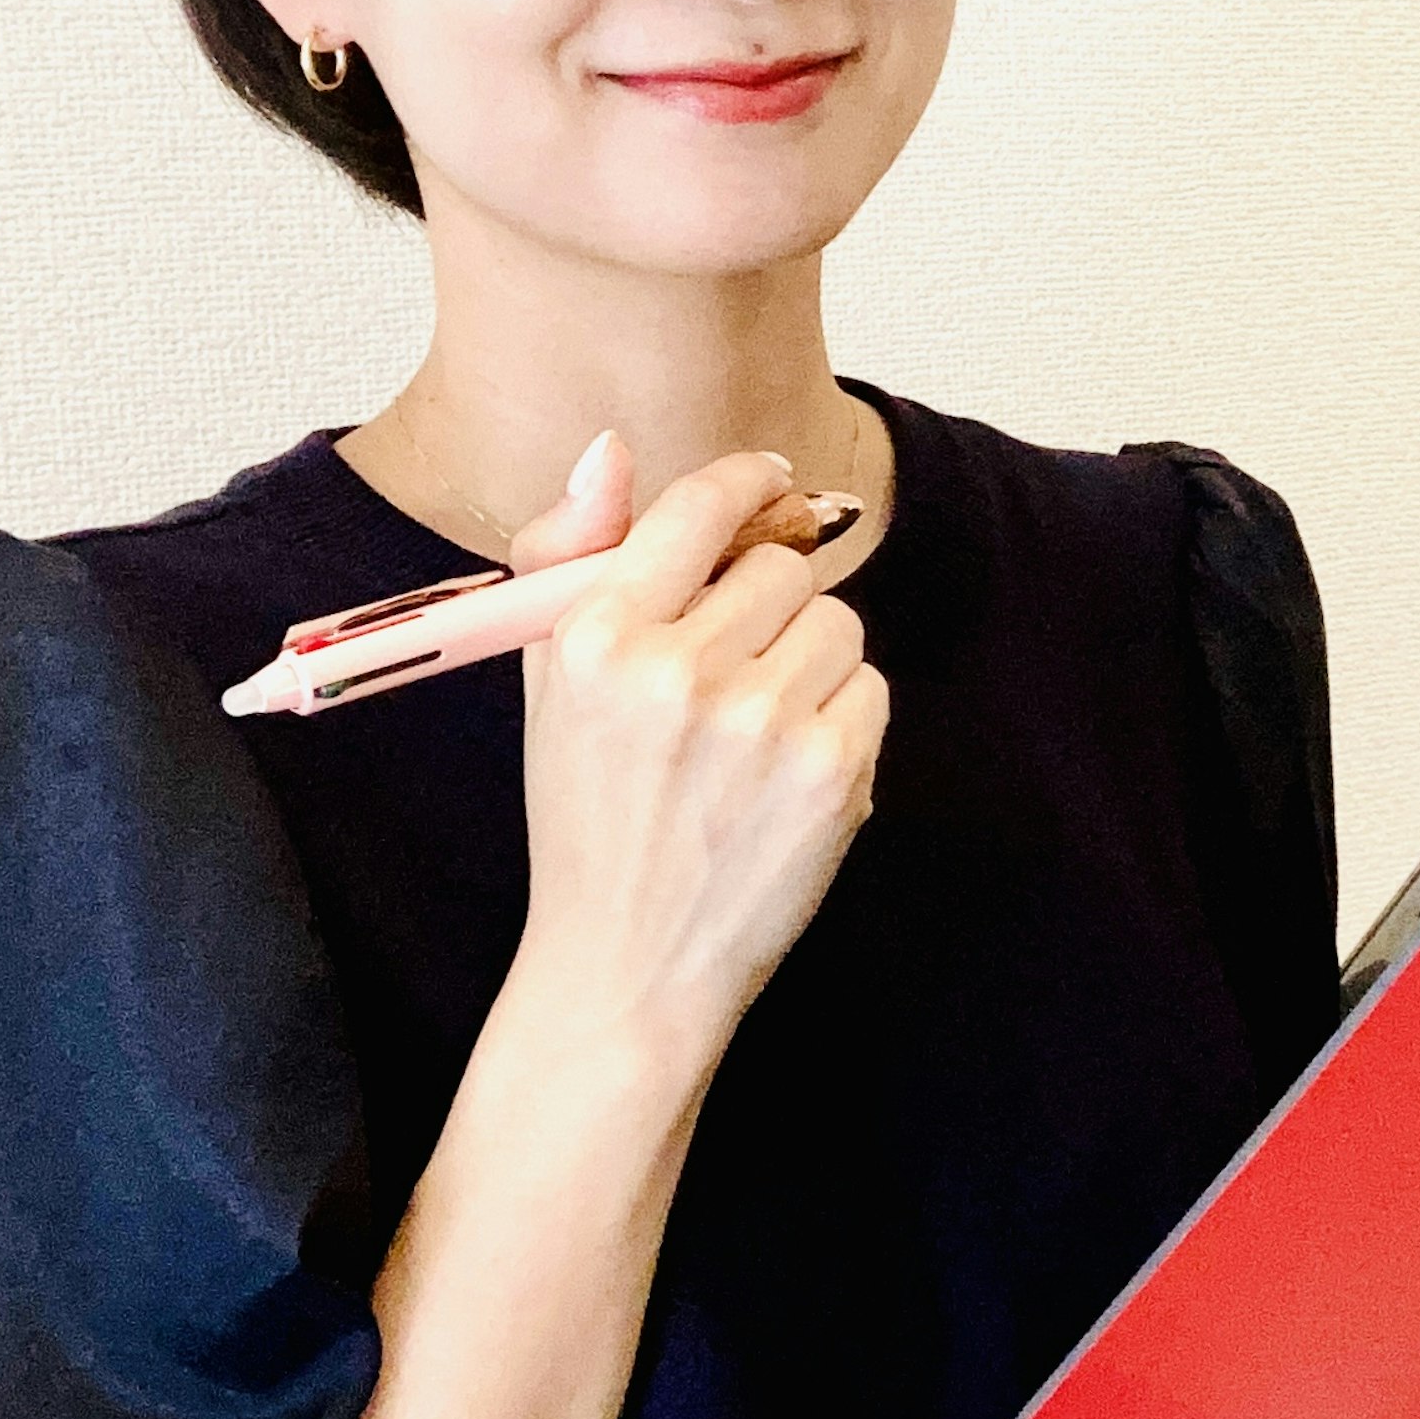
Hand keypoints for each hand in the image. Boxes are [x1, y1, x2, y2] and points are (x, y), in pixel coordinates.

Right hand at [506, 432, 888, 1078]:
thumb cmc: (587, 817)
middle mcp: (678, 673)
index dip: (748, 485)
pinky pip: (870, 688)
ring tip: (752, 734)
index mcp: (598, 639)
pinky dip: (841, 722)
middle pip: (781, 567)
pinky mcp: (831, 772)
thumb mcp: (548, 683)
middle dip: (766, 607)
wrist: (625, 969)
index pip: (701, 509)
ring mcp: (762, 724)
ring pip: (837, 623)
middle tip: (729, 675)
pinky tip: (785, 775)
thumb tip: (612, 449)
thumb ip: (568, 554)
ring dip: (809, 662)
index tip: (770, 483)